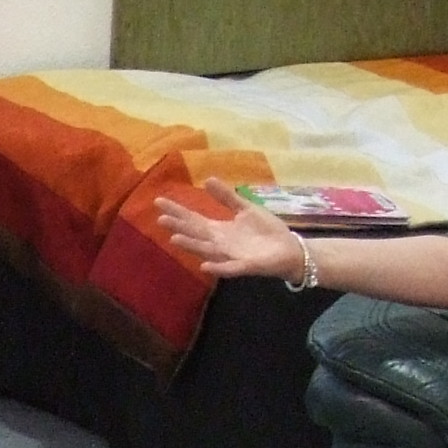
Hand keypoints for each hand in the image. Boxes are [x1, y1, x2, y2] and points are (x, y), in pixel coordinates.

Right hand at [152, 184, 306, 282]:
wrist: (289, 250)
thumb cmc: (266, 231)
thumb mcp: (246, 209)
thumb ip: (227, 198)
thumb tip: (207, 180)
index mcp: (220, 230)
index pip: (193, 219)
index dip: (177, 211)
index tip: (159, 201)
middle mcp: (220, 243)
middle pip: (196, 233)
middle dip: (179, 227)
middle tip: (160, 219)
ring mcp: (231, 255)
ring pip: (207, 250)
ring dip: (191, 246)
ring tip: (174, 239)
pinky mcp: (246, 266)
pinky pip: (229, 267)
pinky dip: (217, 266)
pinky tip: (204, 265)